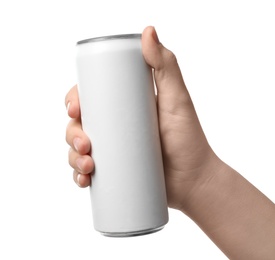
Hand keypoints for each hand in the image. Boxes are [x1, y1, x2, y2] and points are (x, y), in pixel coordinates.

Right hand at [65, 26, 218, 210]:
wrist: (194, 180)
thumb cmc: (188, 139)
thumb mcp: (176, 99)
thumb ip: (166, 65)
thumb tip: (148, 32)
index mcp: (124, 107)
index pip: (91, 98)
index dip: (75, 101)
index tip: (74, 109)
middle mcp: (116, 128)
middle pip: (80, 124)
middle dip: (72, 134)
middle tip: (84, 145)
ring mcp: (114, 151)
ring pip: (79, 150)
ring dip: (72, 157)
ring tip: (87, 167)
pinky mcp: (114, 173)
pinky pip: (87, 172)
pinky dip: (79, 176)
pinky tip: (83, 179)